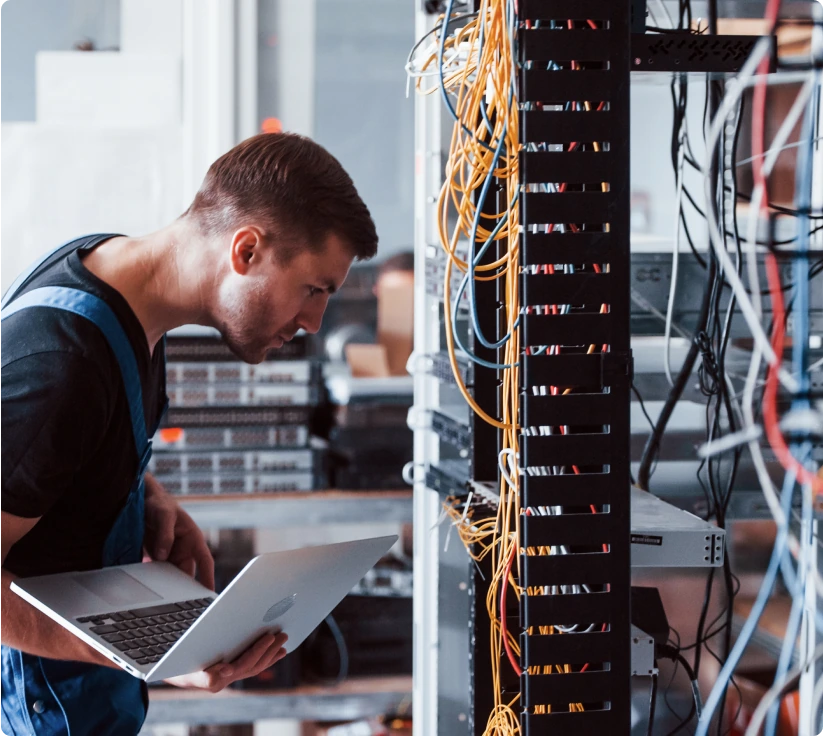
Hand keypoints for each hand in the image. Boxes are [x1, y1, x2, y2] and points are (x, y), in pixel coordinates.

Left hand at [143, 473, 214, 589]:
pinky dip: (155, 581)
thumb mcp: (164, 514)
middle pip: (187, 574)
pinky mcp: (157, 558)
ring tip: (162, 600)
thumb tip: (163, 555)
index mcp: (193, 539)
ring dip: (167, 586)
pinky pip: (158, 573)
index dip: (208, 577)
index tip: (210, 592)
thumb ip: (165, 534)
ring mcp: (170, 555)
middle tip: (180, 603)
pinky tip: (148, 590)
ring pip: (171, 576)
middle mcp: (183, 550)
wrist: (141, 501)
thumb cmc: (160, 504)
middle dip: (185, 589)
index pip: (205, 561)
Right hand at [164, 632, 287, 692]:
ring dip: (270, 653)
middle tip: (282, 634)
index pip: (242, 665)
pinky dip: (265, 657)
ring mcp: (228, 675)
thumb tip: (225, 672)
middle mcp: (224, 679)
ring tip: (283, 640)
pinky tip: (276, 651)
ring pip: (254, 666)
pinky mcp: (230, 669)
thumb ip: (205, 674)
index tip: (269, 638)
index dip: (257, 651)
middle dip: (269, 650)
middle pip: (253, 666)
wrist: (166, 671)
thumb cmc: (175, 666)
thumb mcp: (185, 669)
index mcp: (215, 678)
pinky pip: (251, 666)